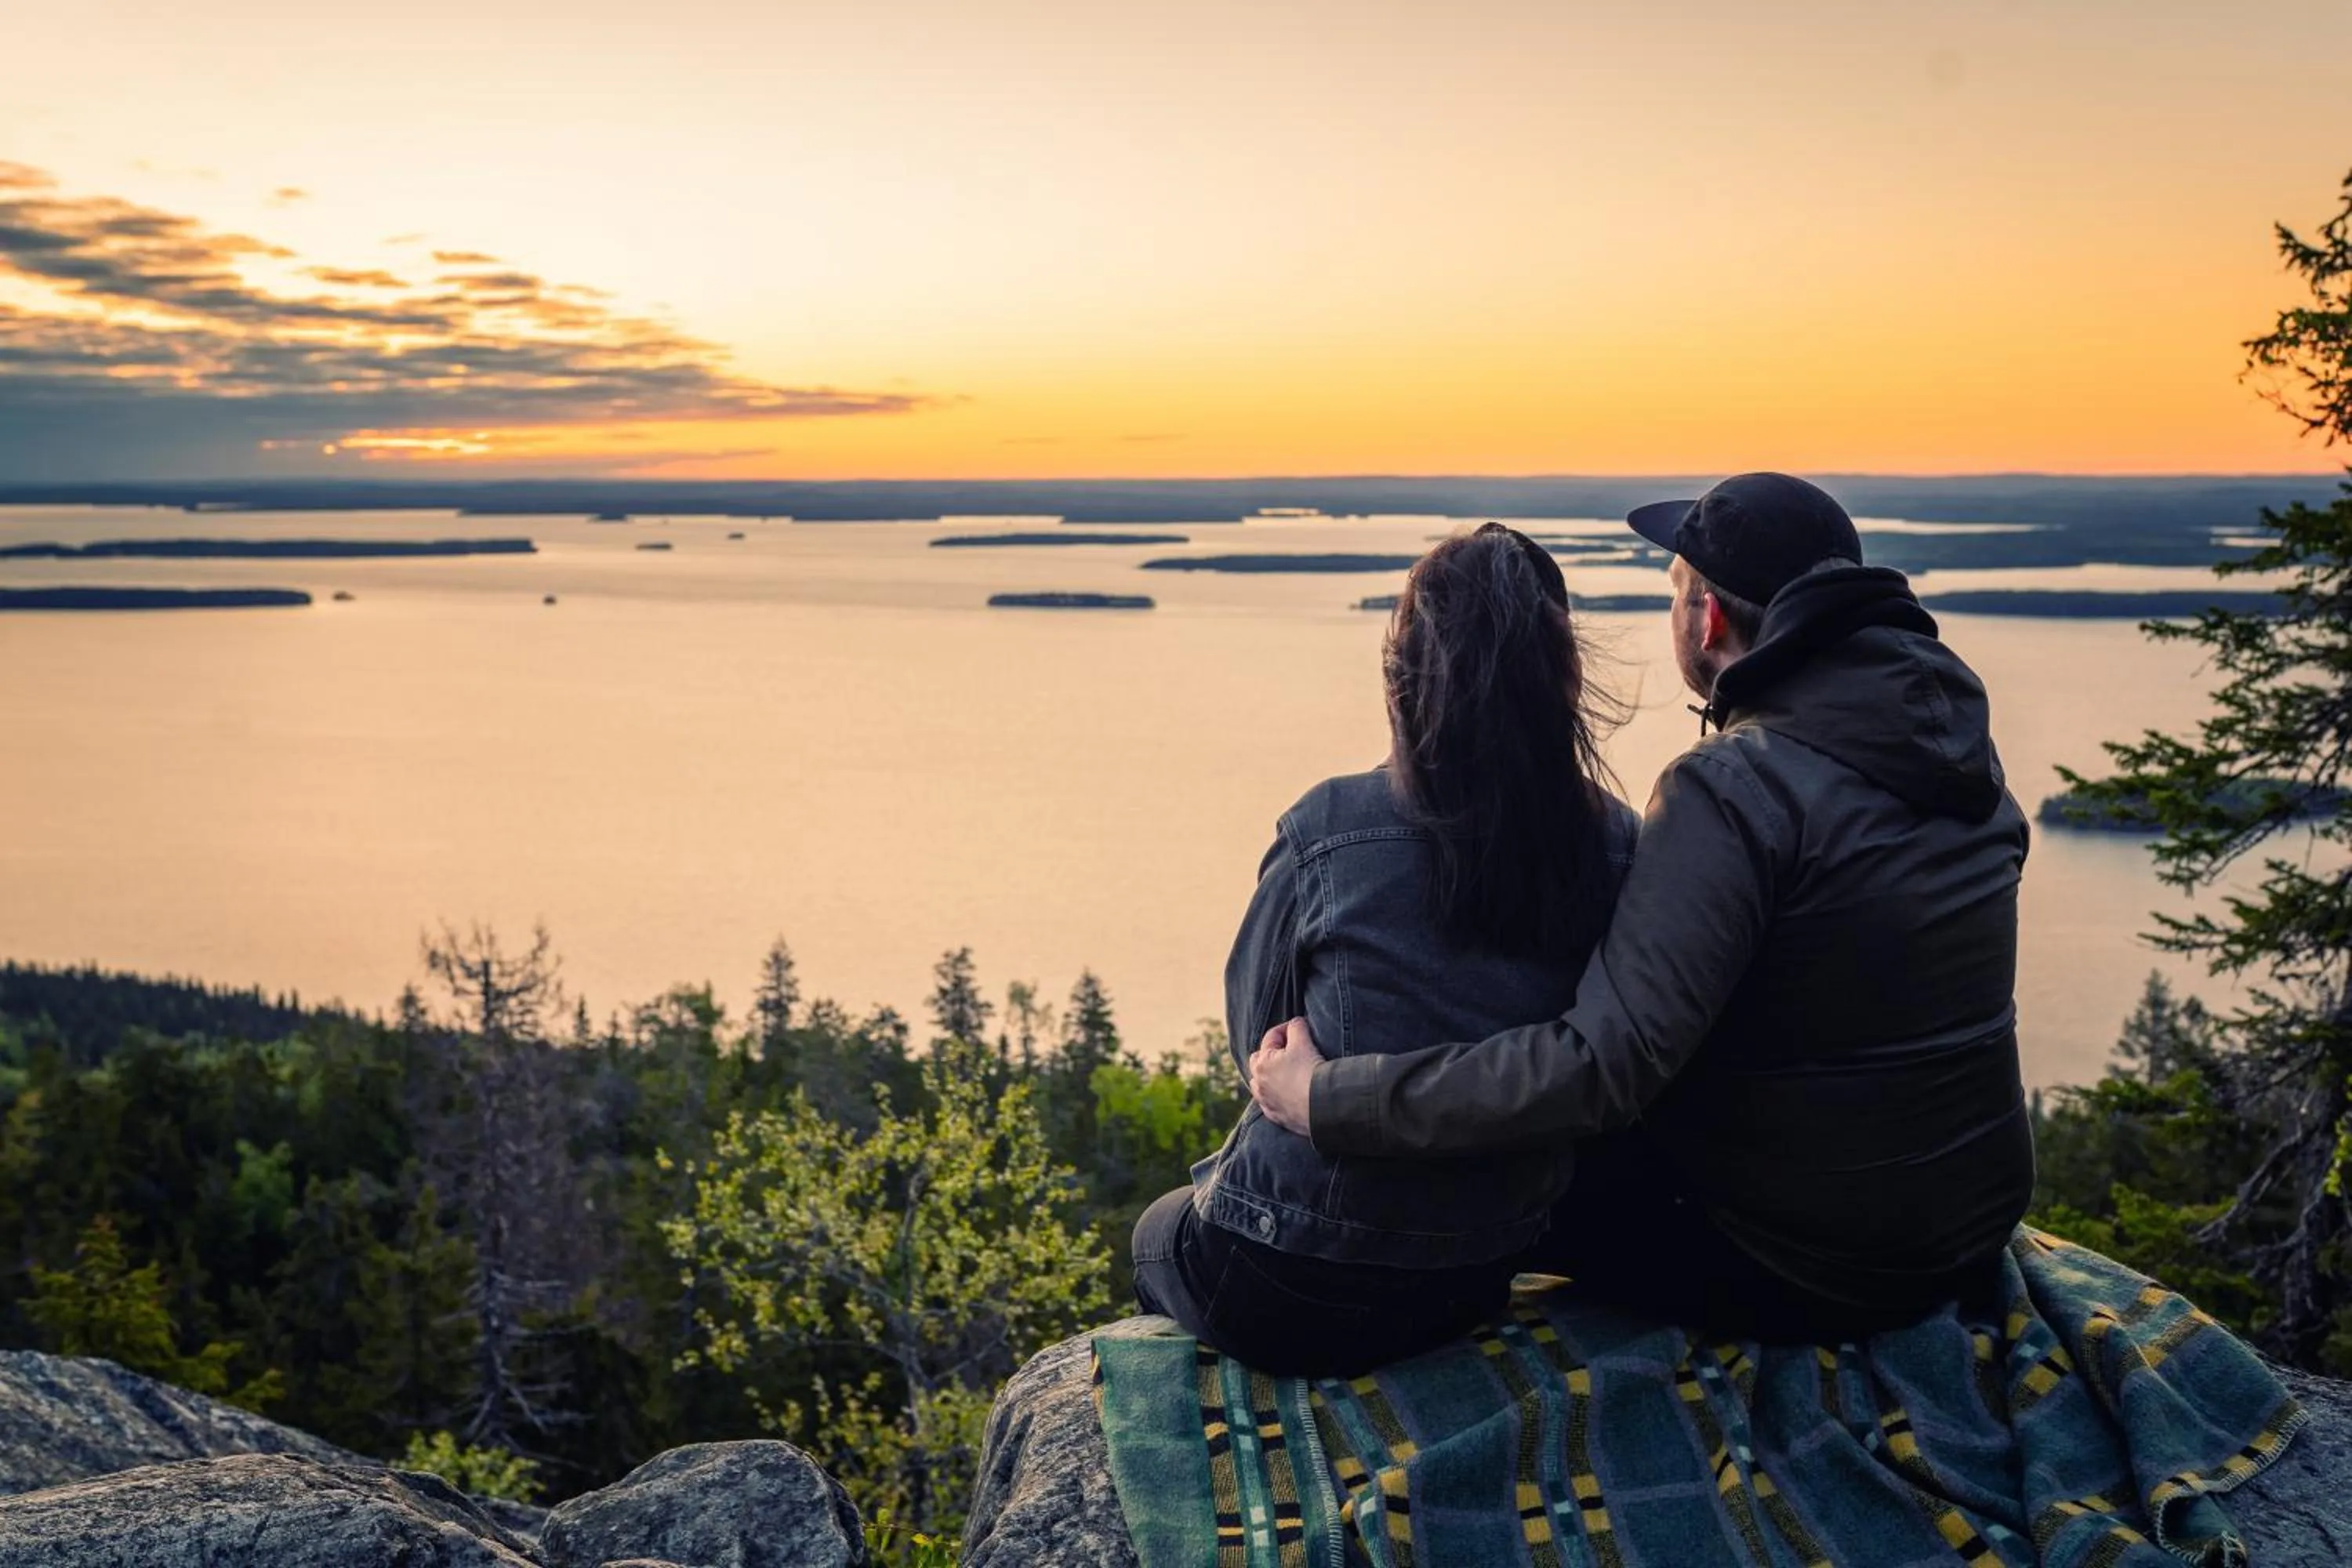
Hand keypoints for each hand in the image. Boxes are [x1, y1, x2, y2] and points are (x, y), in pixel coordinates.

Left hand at [1249, 1017, 1325, 1136]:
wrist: (1322, 1107)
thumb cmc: (1310, 1072)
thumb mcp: (1303, 1042)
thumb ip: (1296, 1027)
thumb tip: (1296, 1023)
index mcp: (1261, 1062)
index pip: (1271, 1037)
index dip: (1287, 1028)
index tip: (1301, 1028)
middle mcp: (1258, 1083)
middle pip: (1260, 1061)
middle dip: (1273, 1052)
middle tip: (1292, 1050)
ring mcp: (1266, 1102)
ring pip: (1263, 1084)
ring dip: (1272, 1076)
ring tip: (1289, 1072)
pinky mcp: (1277, 1117)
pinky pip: (1272, 1103)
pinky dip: (1278, 1096)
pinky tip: (1291, 1094)